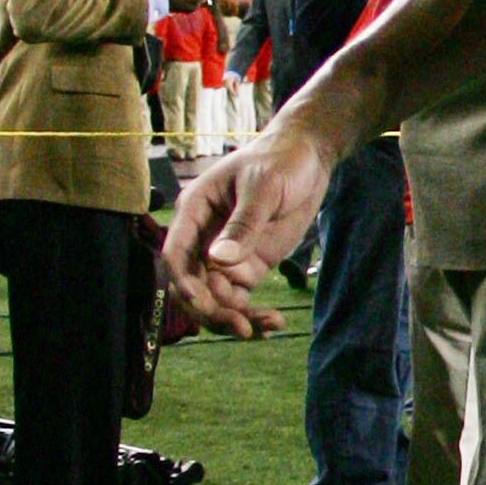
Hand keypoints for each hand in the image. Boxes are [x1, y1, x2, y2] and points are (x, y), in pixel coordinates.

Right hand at [163, 117, 332, 334]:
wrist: (309, 157)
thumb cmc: (281, 160)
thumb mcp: (264, 186)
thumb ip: (243, 224)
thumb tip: (219, 260)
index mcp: (195, 211)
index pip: (175, 254)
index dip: (183, 282)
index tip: (203, 302)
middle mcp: (203, 237)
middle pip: (191, 285)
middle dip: (211, 310)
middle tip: (241, 327)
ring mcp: (224, 256)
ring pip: (215, 299)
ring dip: (234, 318)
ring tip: (267, 325)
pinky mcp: (247, 266)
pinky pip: (240, 299)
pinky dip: (252, 315)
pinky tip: (273, 323)